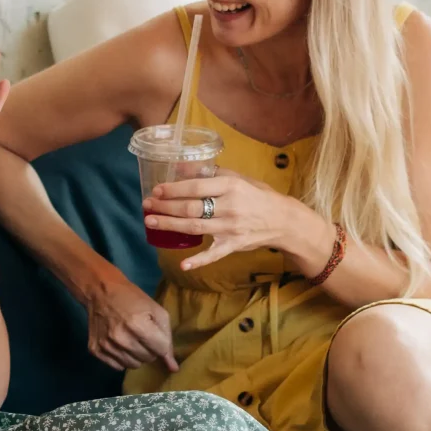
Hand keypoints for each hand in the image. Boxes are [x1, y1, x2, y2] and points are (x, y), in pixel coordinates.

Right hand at [84, 274, 176, 371]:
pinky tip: (119, 345)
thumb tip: (173, 367)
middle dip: (150, 349)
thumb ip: (167, 338)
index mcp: (138, 325)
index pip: (161, 350)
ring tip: (131, 340)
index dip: (161, 343)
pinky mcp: (96, 350)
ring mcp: (106, 346)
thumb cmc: (132, 299)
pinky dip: (122, 358)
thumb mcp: (156, 310)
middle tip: (143, 336)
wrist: (101, 291)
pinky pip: (118, 366)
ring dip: (136, 355)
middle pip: (148, 359)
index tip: (155, 334)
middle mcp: (121, 339)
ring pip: (133, 365)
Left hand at [143, 170, 309, 270]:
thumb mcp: (237, 178)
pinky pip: (214, 255)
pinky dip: (199, 261)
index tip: (156, 190)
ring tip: (151, 222)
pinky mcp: (234, 245)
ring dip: (170, 225)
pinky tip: (183, 265)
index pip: (196, 187)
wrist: (283, 219)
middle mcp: (230, 207)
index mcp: (231, 186)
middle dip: (166, 207)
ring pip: (195, 228)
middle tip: (147, 206)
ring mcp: (232, 228)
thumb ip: (210, 172)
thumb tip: (179, 166)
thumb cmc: (257, 195)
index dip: (174, 189)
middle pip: (192, 208)